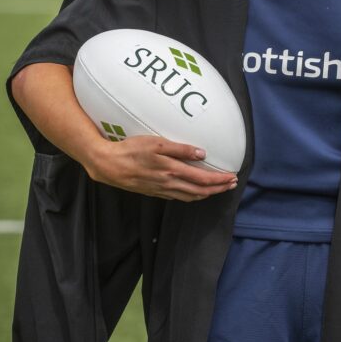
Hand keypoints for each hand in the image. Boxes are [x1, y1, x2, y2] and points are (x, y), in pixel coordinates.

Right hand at [85, 135, 237, 201]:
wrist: (108, 165)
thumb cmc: (131, 150)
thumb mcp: (157, 143)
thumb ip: (181, 149)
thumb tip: (202, 154)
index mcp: (172, 171)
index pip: (203, 179)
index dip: (220, 180)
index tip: (232, 178)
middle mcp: (169, 184)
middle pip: (200, 191)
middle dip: (218, 189)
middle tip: (232, 185)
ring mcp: (161, 190)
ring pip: (190, 197)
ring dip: (206, 194)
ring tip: (217, 189)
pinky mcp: (154, 192)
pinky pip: (178, 197)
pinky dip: (191, 196)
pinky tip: (193, 192)